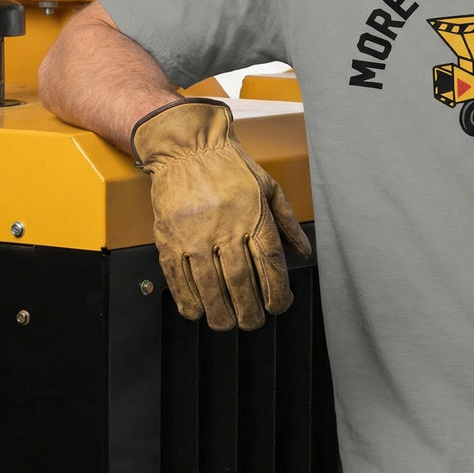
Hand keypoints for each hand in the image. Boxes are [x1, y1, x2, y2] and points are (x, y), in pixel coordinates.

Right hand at [131, 98, 310, 329]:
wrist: (187, 148)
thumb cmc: (231, 168)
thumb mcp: (269, 188)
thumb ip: (287, 223)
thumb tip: (304, 253)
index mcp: (254, 217)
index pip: (270, 265)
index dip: (277, 292)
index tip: (279, 306)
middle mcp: (225, 229)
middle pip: (241, 282)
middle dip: (249, 311)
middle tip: (253, 323)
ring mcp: (194, 236)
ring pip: (209, 286)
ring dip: (220, 312)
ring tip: (228, 324)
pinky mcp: (170, 239)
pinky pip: (179, 279)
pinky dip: (189, 301)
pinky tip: (198, 312)